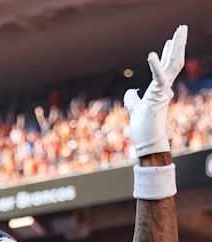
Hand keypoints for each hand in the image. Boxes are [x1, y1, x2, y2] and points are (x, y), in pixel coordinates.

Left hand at [124, 25, 187, 157]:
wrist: (146, 142)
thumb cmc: (142, 128)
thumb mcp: (134, 108)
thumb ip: (132, 98)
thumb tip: (130, 91)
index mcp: (159, 89)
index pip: (166, 66)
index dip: (167, 52)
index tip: (169, 40)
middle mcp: (164, 88)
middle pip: (174, 61)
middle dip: (178, 43)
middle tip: (181, 27)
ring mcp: (163, 92)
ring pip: (174, 65)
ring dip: (176, 47)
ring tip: (178, 31)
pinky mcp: (158, 97)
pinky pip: (158, 78)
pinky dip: (155, 66)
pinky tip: (151, 54)